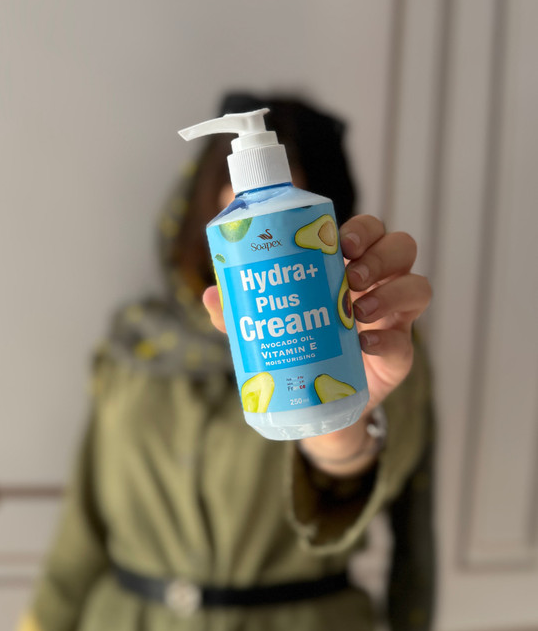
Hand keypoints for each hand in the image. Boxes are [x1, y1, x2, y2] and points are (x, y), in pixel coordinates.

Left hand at [203, 215, 430, 473]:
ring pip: (418, 285)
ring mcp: (393, 317)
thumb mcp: (266, 325)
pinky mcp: (399, 353)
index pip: (368, 231)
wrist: (318, 403)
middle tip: (351, 276)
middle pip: (401, 247)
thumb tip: (211, 294)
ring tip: (358, 312)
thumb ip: (238, 313)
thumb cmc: (296, 345)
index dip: (362, 228)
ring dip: (392, 292)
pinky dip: (389, 341)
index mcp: (348, 265)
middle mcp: (378, 283)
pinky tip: (365, 346)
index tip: (341, 241)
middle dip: (380, 254)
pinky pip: (406, 342)